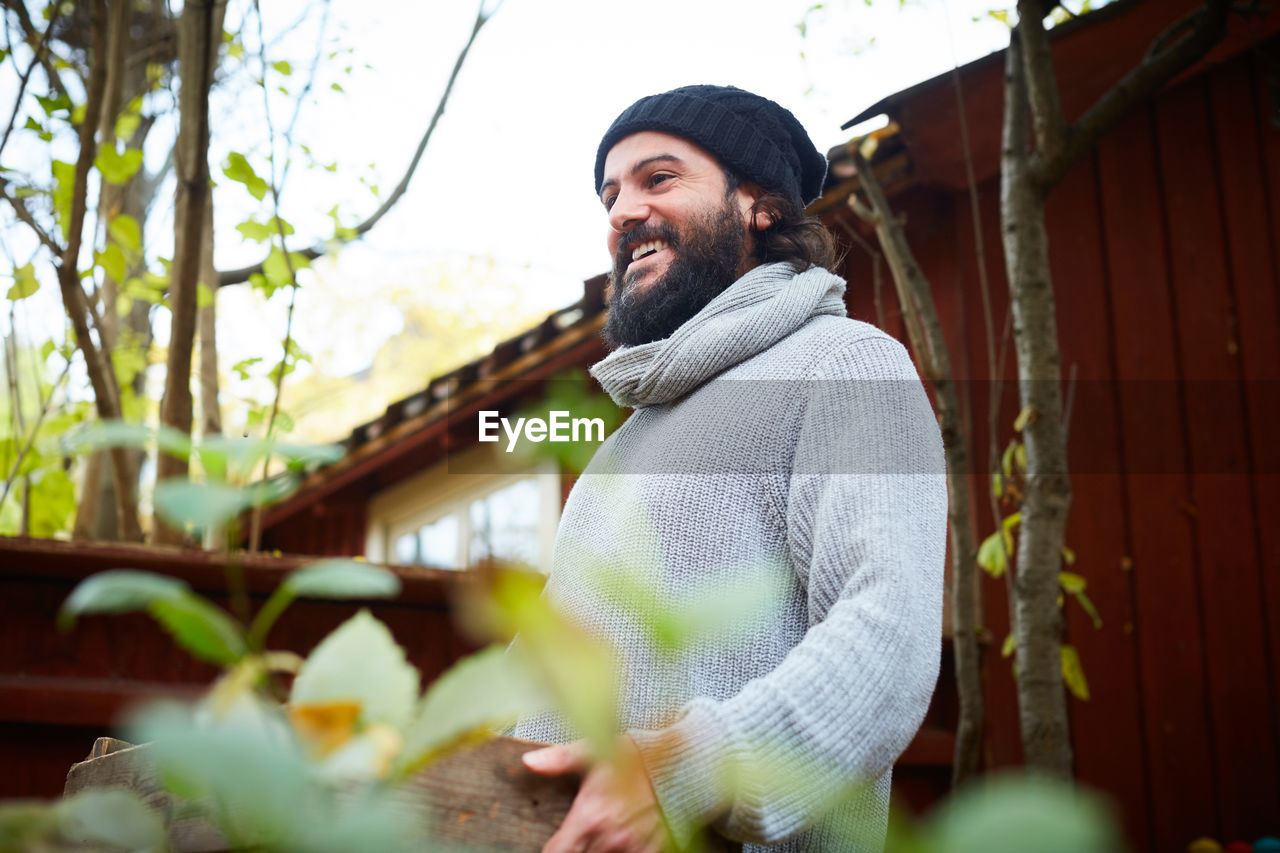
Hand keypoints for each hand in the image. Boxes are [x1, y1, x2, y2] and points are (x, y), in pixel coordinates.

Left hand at [523, 737, 666, 852]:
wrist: (690, 760)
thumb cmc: (641, 753)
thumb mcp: (597, 750)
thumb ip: (560, 760)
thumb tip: (527, 761)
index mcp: (590, 816)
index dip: (551, 850)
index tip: (550, 845)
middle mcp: (610, 838)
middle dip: (574, 849)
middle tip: (577, 836)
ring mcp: (633, 847)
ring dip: (596, 851)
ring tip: (599, 836)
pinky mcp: (655, 849)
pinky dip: (621, 852)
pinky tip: (619, 841)